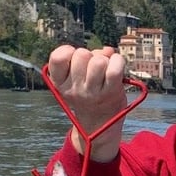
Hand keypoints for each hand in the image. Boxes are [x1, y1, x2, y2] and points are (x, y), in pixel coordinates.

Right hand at [47, 45, 127, 161]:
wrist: (100, 125)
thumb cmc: (89, 95)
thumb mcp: (78, 78)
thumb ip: (88, 58)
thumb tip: (108, 50)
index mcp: (60, 84)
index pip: (57, 57)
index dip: (68, 52)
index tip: (73, 59)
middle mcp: (74, 89)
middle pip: (81, 54)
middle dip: (90, 56)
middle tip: (93, 69)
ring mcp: (92, 93)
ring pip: (98, 61)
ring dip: (105, 60)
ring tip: (105, 71)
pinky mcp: (110, 93)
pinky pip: (114, 68)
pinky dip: (118, 61)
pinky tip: (117, 66)